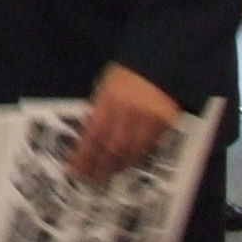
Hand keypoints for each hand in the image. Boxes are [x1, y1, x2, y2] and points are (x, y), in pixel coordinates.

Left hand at [69, 63, 181, 183]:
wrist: (162, 61)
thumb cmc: (127, 73)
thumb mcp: (105, 86)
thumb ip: (99, 109)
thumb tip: (91, 135)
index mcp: (108, 101)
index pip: (92, 135)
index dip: (83, 156)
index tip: (75, 171)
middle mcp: (127, 113)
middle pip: (112, 148)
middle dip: (101, 166)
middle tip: (93, 179)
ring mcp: (148, 119)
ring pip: (132, 151)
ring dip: (119, 165)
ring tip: (110, 173)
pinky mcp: (166, 123)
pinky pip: (150, 146)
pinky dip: (138, 155)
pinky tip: (131, 161)